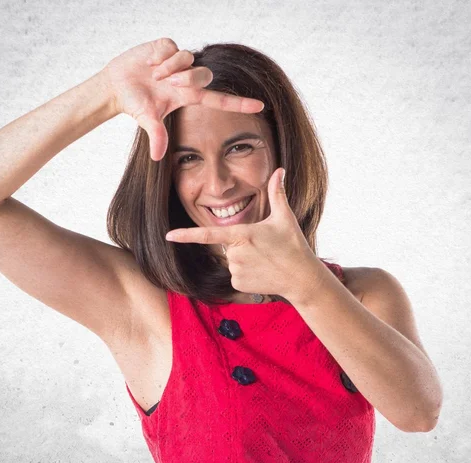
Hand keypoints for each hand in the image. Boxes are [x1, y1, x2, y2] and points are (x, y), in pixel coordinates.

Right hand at [99, 37, 264, 160]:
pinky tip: (148, 62)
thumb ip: (156, 136)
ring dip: (169, 68)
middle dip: (186, 78)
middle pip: (204, 75)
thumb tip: (157, 157)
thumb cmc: (135, 105)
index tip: (261, 106)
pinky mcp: (166, 46)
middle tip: (166, 84)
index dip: (240, 103)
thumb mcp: (147, 121)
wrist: (116, 86)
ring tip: (153, 75)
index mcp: (188, 97)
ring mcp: (178, 61)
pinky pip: (171, 47)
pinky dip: (158, 56)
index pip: (220, 100)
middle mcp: (187, 78)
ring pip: (187, 58)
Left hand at [165, 168, 327, 303]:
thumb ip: (277, 193)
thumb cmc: (294, 245)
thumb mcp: (285, 218)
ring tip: (265, 261)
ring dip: (244, 260)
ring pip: (231, 261)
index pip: (208, 235)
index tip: (169, 236)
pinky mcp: (239, 284)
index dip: (186, 235)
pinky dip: (246, 274)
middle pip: (228, 246)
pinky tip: (262, 273)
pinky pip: (235, 275)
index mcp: (242, 235)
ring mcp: (236, 271)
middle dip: (241, 245)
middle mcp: (235, 254)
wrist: (302, 278)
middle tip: (264, 249)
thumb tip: (279, 170)